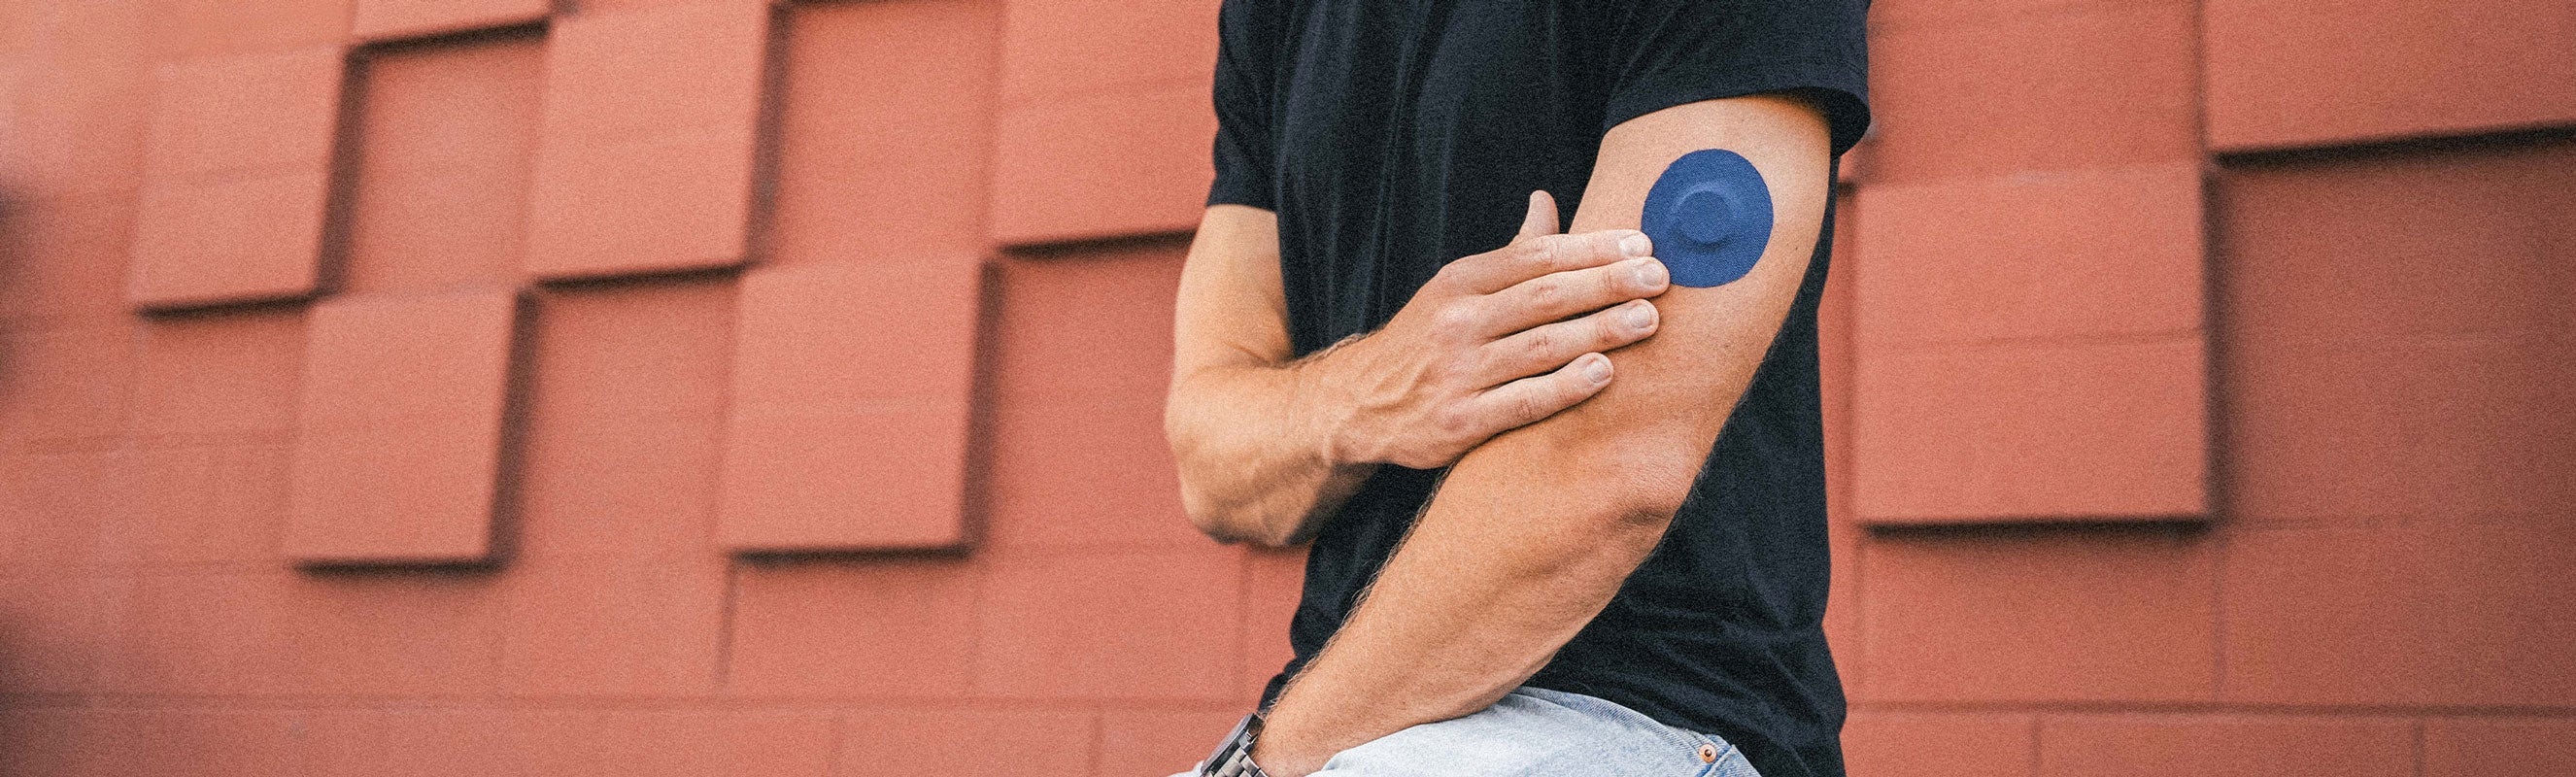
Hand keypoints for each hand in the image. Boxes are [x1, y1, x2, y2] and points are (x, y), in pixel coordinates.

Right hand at [1308, 190, 1667, 469]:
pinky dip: (1565, 386)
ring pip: (1541, 346)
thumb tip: (1545, 200)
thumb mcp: (1455, 289)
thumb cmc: (1426, 340)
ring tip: (1648, 320)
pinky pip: (1523, 401)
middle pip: (1545, 297)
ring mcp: (1459, 373)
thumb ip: (1509, 254)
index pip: (1536, 256)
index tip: (1642, 244)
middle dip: (1608, 284)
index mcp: (1461, 282)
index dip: (1592, 248)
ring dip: (1600, 330)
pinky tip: (1604, 372)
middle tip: (1660, 278)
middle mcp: (1458, 322)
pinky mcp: (1460, 422)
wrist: (1359, 404)